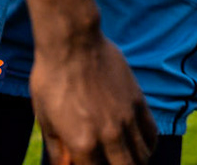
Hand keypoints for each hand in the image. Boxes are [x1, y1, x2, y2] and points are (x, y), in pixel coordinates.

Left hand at [31, 30, 157, 163]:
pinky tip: (142, 147)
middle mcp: (109, 136)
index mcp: (82, 144)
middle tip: (111, 163)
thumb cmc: (51, 80)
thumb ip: (57, 150)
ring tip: (127, 159)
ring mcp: (126, 118)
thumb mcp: (44, 120)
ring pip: (142, 156)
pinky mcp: (137, 100)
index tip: (91, 162)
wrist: (72, 43)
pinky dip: (149, 146)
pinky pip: (151, 133)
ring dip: (135, 162)